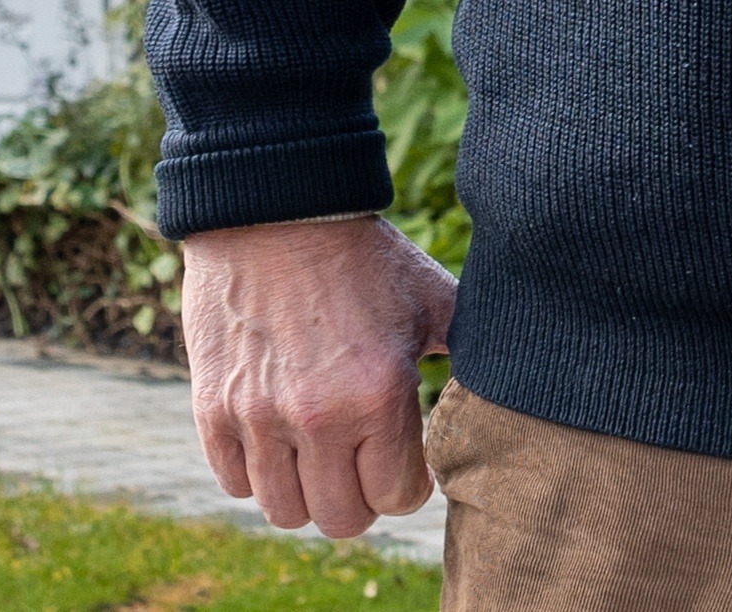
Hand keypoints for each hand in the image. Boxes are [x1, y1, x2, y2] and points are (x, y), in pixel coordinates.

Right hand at [179, 211, 457, 540]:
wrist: (273, 212)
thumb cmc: (362, 259)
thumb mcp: (431, 300)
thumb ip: (468, 351)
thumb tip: (518, 382)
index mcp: (381, 395)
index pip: (397, 500)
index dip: (407, 486)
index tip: (403, 461)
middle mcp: (319, 416)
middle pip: (341, 520)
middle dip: (358, 499)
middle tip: (360, 465)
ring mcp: (260, 416)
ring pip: (284, 511)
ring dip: (305, 491)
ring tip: (317, 455)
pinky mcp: (213, 408)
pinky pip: (233, 481)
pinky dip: (255, 471)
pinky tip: (275, 438)